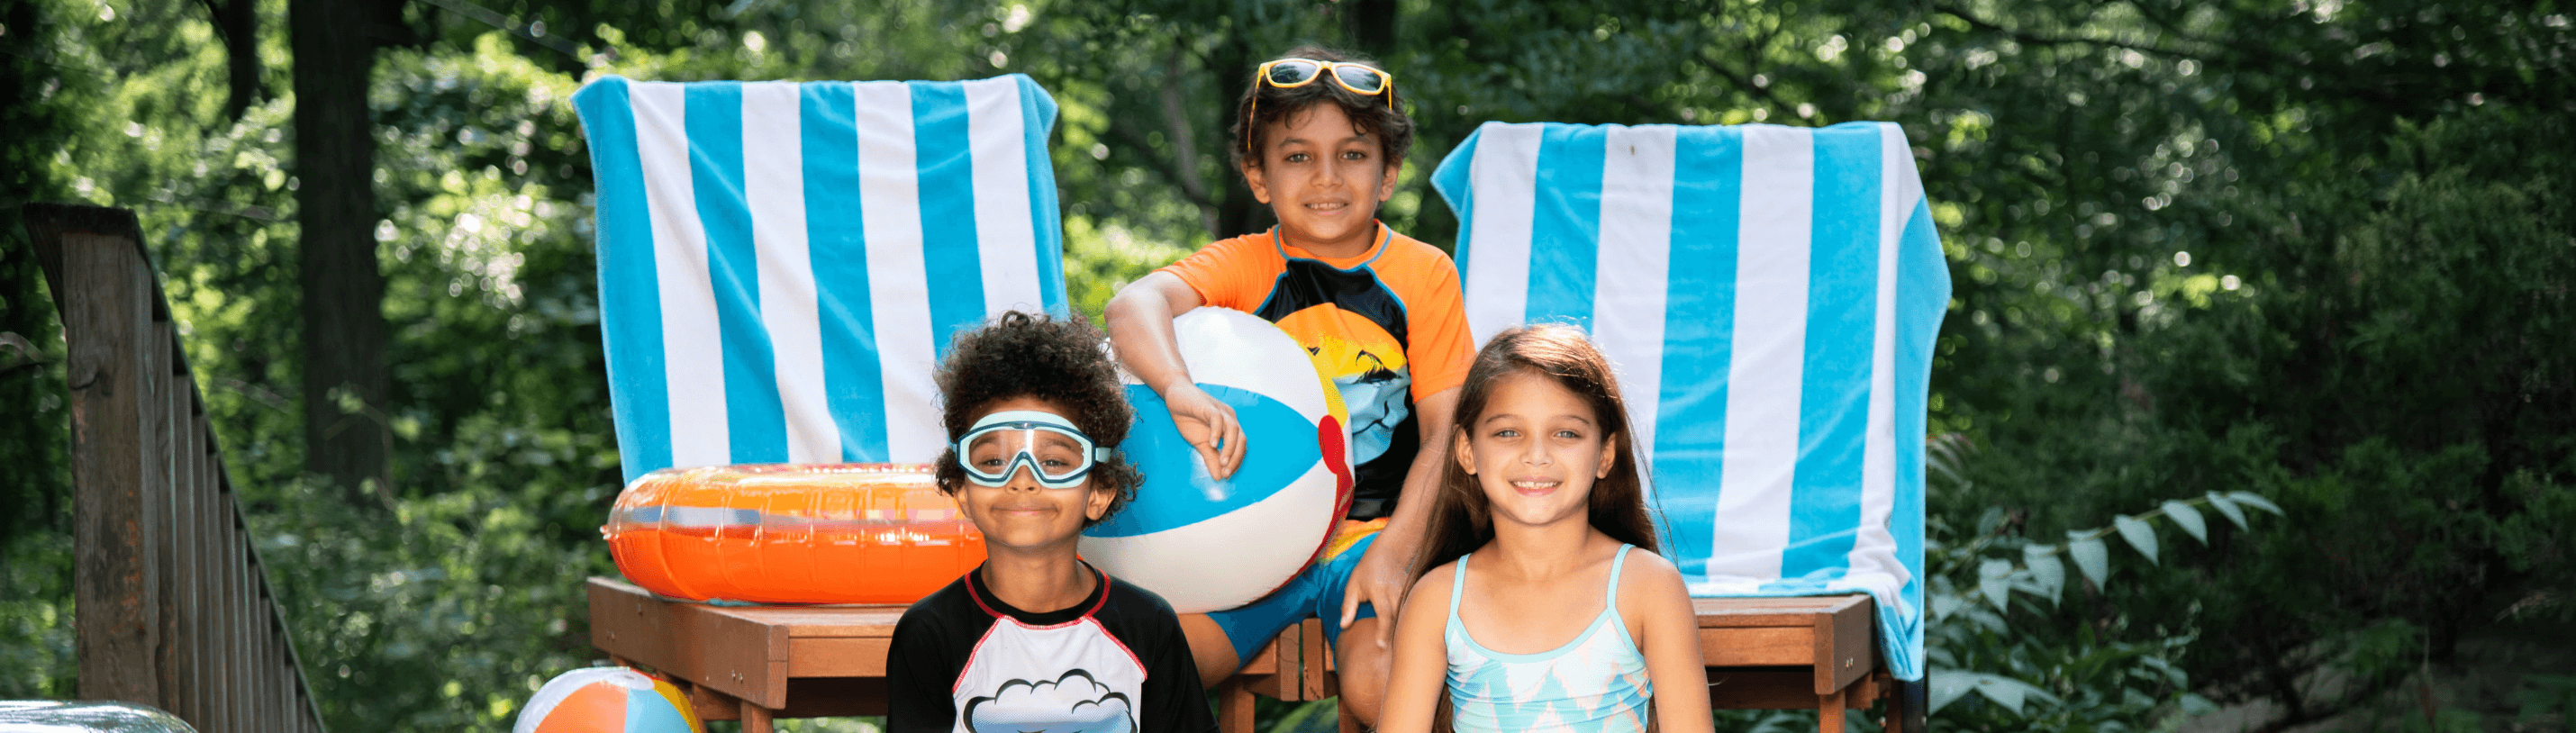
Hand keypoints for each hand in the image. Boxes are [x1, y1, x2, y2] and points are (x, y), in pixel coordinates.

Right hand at [1160, 382, 1245, 479]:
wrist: (1175, 396)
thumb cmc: (1190, 418)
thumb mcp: (1201, 443)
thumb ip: (1211, 458)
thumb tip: (1218, 477)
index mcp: (1230, 427)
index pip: (1241, 447)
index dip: (1236, 462)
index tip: (1227, 476)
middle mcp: (1230, 418)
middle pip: (1242, 439)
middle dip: (1236, 458)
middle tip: (1226, 472)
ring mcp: (1220, 411)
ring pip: (1233, 430)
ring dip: (1229, 448)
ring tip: (1222, 462)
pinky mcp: (1209, 406)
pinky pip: (1218, 419)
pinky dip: (1217, 432)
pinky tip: (1212, 444)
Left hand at [1340, 523, 1421, 647]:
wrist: (1391, 551)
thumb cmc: (1368, 569)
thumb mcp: (1353, 584)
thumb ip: (1348, 606)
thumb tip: (1343, 626)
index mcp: (1380, 591)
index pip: (1385, 614)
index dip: (1384, 631)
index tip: (1381, 646)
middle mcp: (1396, 593)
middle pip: (1400, 620)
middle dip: (1398, 639)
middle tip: (1395, 661)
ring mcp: (1408, 594)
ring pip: (1409, 618)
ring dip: (1406, 635)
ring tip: (1405, 656)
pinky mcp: (1414, 595)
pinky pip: (1413, 614)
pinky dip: (1411, 627)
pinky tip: (1410, 642)